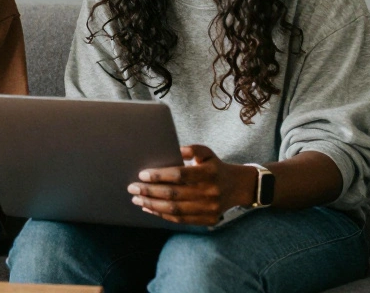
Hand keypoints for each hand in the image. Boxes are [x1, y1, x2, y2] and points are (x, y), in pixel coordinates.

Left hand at [127, 144, 255, 225]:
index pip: (179, 174)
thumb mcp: (206, 153)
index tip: (142, 174)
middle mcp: (210, 192)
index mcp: (209, 173)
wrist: (237, 187)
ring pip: (175, 209)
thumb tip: (169, 151)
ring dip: (152, 205)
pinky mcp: (208, 219)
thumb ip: (190, 150)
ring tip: (137, 199)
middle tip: (132, 188)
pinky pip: (181, 219)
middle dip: (149, 191)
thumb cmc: (214, 166)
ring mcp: (210, 208)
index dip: (159, 175)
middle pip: (174, 194)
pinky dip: (162, 214)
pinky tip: (149, 208)